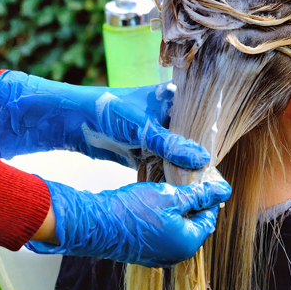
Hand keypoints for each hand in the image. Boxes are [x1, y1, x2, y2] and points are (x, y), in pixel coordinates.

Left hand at [0, 71, 208, 168]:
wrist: (73, 120)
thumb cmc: (111, 111)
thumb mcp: (144, 128)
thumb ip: (172, 145)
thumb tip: (203, 159)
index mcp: (171, 101)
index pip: (198, 122)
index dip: (208, 140)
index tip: (217, 161)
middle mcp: (165, 119)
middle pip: (188, 142)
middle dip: (195, 160)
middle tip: (209, 180)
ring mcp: (154, 136)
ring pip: (175, 156)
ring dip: (181, 170)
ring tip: (197, 187)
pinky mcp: (142, 151)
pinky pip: (160, 164)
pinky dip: (166, 175)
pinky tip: (177, 188)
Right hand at [26, 175, 230, 266]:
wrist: (97, 224)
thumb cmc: (134, 210)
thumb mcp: (171, 196)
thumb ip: (200, 195)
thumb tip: (224, 190)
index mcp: (187, 243)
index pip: (210, 217)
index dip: (209, 196)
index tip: (204, 179)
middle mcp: (176, 255)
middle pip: (194, 224)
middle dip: (193, 202)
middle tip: (187, 180)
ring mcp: (159, 255)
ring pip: (177, 227)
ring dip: (177, 208)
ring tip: (170, 187)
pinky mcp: (145, 251)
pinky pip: (163, 232)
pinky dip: (164, 216)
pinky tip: (156, 200)